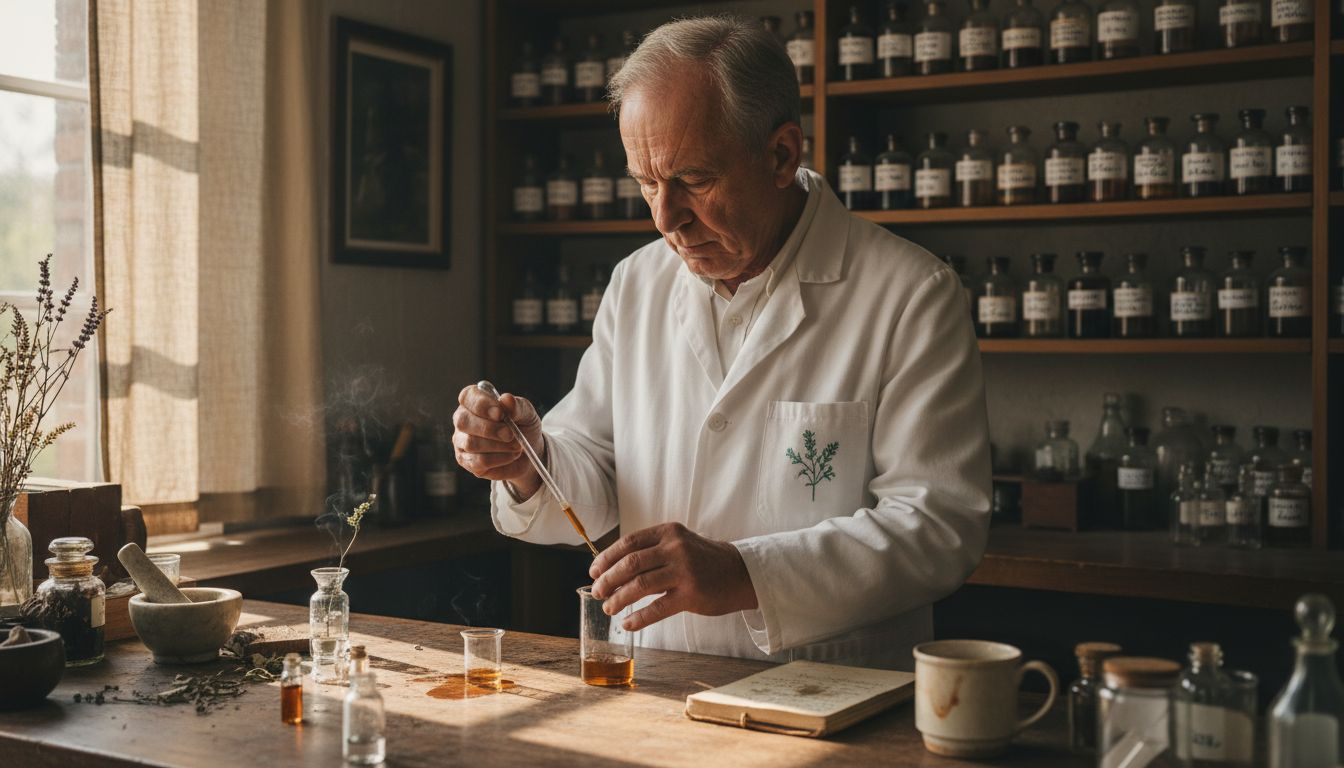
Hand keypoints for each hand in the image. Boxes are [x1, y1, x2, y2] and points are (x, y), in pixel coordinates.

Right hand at [452, 384, 544, 496]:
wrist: (528, 453)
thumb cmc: (522, 427)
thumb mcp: (526, 413)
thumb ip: (517, 406)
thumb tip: (506, 399)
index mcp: (474, 401)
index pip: (467, 396)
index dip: (481, 404)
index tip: (500, 413)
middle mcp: (463, 419)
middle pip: (463, 421)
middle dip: (489, 429)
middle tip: (510, 434)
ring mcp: (461, 441)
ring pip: (470, 443)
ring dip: (497, 446)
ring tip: (516, 446)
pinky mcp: (466, 461)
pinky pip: (477, 461)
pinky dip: (498, 459)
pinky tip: (510, 456)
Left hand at [588, 523, 757, 631]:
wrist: (741, 573)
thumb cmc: (704, 560)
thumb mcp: (679, 543)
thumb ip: (652, 550)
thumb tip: (614, 567)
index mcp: (669, 532)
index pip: (629, 542)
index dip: (607, 558)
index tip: (594, 572)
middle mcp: (676, 548)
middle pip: (630, 563)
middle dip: (608, 579)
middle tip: (598, 592)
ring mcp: (684, 571)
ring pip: (640, 585)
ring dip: (619, 599)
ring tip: (609, 608)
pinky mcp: (692, 594)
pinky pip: (657, 608)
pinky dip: (639, 617)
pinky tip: (628, 623)